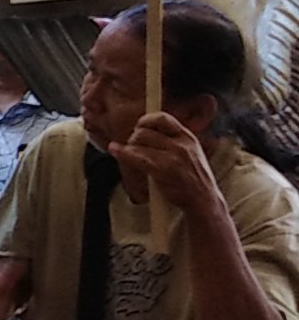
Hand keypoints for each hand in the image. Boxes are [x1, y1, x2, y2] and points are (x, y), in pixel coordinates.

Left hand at [108, 112, 224, 217]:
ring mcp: (173, 157)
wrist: (204, 200)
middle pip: (145, 131)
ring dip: (128, 148)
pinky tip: (115, 150)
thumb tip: (145, 131)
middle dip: (134, 138)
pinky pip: (136, 157)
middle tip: (132, 147)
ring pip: (138, 142)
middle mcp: (181, 144)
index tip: (139, 127)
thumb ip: (173, 140)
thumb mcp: (190, 152)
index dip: (146, 120)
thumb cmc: (193, 178)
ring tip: (127, 155)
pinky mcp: (163, 170)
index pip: (163, 118)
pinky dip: (122, 153)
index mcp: (187, 137)